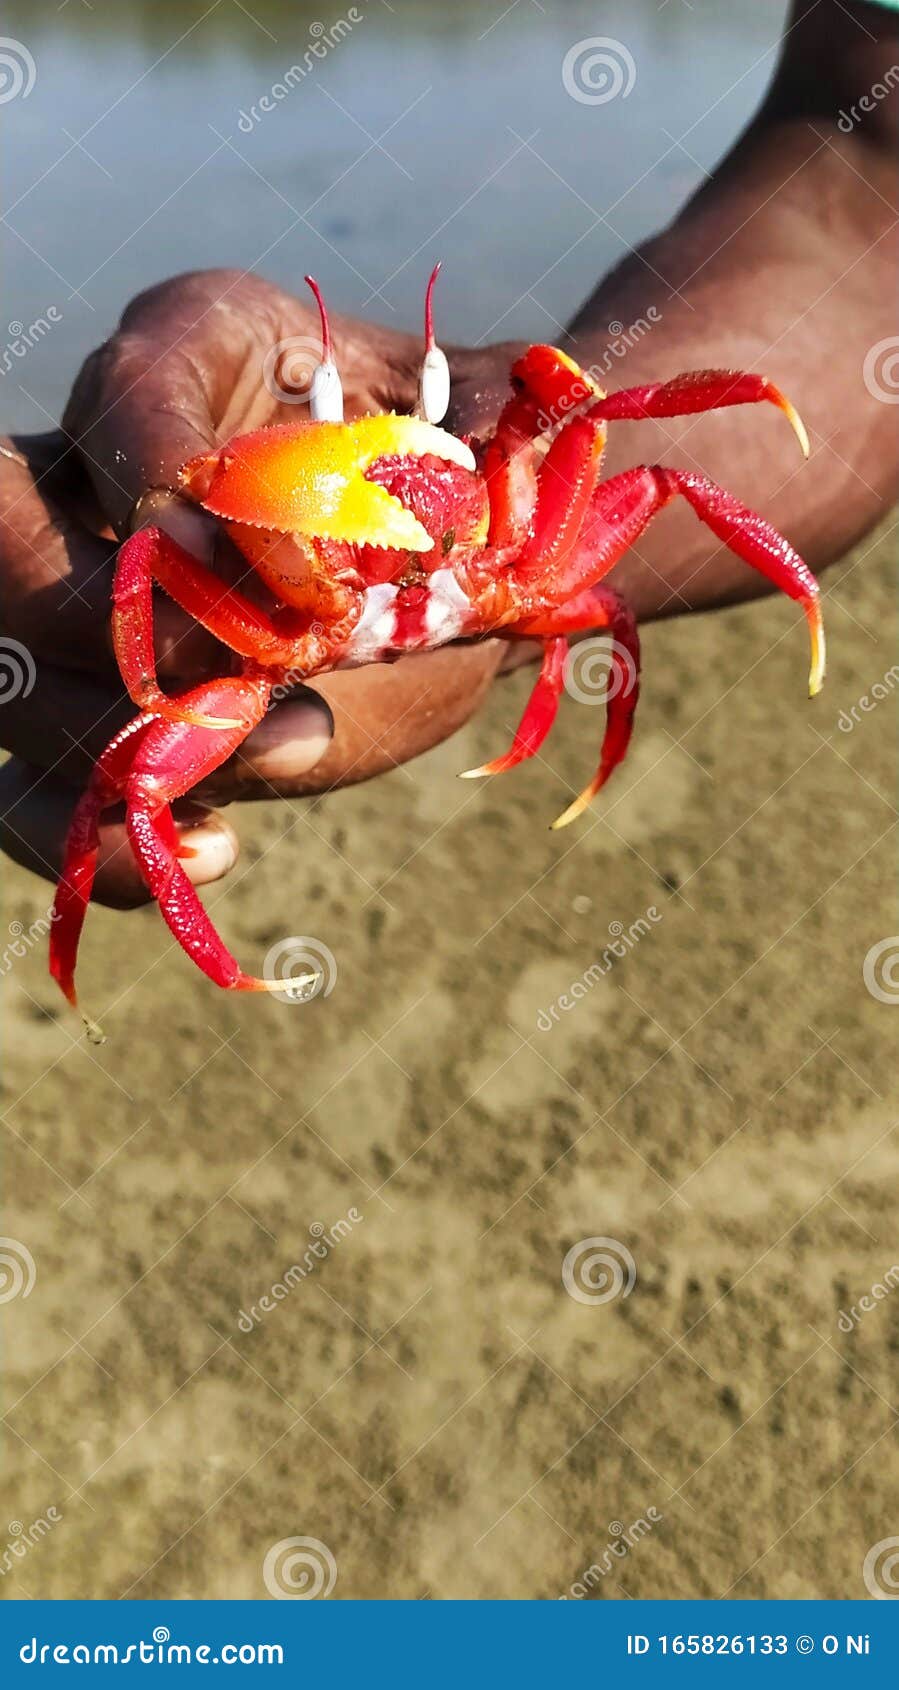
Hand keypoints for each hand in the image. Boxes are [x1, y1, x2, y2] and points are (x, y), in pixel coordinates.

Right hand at [0, 273, 510, 904]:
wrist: (455, 575)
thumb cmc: (453, 504)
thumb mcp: (464, 477)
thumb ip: (422, 506)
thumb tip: (368, 558)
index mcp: (193, 353)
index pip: (129, 392)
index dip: (172, 478)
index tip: (264, 563)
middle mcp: (99, 462)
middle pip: (5, 530)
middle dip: (99, 617)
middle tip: (227, 678)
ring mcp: (75, 594)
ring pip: (4, 670)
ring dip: (110, 741)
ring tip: (259, 765)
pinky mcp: (90, 716)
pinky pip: (30, 794)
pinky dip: (105, 842)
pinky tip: (216, 846)